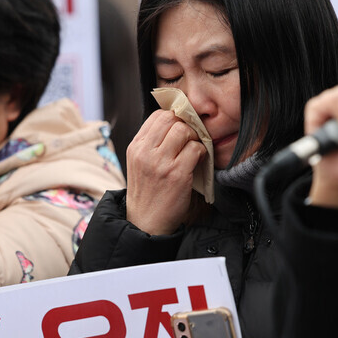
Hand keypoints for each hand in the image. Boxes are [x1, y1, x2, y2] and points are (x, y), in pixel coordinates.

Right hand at [125, 110, 207, 234]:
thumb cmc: (147, 192)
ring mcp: (161, 163)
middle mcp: (145, 152)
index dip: (174, 118)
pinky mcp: (177, 174)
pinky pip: (196, 149)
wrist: (146, 222)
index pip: (158, 115)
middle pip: (172, 119)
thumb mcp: (139, 163)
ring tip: (193, 151)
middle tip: (190, 140)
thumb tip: (176, 122)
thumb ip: (152, 143)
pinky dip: (201, 153)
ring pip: (184, 131)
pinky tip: (197, 162)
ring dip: (194, 139)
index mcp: (136, 146)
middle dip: (185, 126)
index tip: (181, 129)